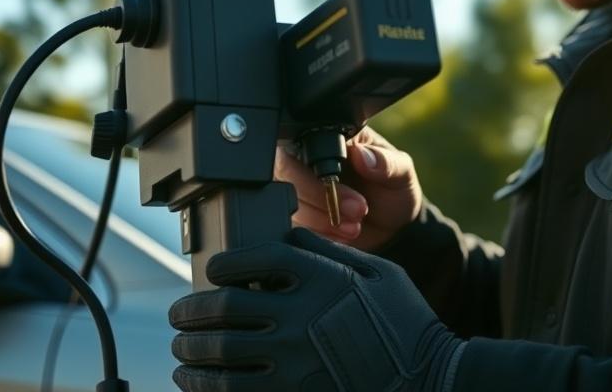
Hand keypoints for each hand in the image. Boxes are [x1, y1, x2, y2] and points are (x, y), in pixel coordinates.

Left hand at [169, 227, 464, 391]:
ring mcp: (293, 360)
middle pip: (225, 305)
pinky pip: (232, 390)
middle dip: (192, 309)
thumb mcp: (378, 272)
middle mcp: (300, 315)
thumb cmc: (405, 323)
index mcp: (321, 277)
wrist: (430, 381)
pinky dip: (205, 385)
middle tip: (180, 312)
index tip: (212, 271)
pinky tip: (195, 381)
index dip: (224, 263)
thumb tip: (287, 234)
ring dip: (191, 349)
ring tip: (181, 348)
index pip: (253, 259)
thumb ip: (330, 252)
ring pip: (220, 351)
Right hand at [275, 126, 422, 250]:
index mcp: (331, 136)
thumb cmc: (394, 189)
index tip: (348, 186)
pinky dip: (318, 233)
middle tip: (358, 210)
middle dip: (319, 195)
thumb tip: (361, 154)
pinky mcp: (297, 215)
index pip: (307, 140)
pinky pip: (291, 224)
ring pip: (287, 199)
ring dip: (320, 218)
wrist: (393, 229)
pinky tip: (342, 234)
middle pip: (287, 170)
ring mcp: (298, 187)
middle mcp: (307, 158)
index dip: (321, 164)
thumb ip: (386, 161)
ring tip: (354, 226)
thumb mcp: (401, 171)